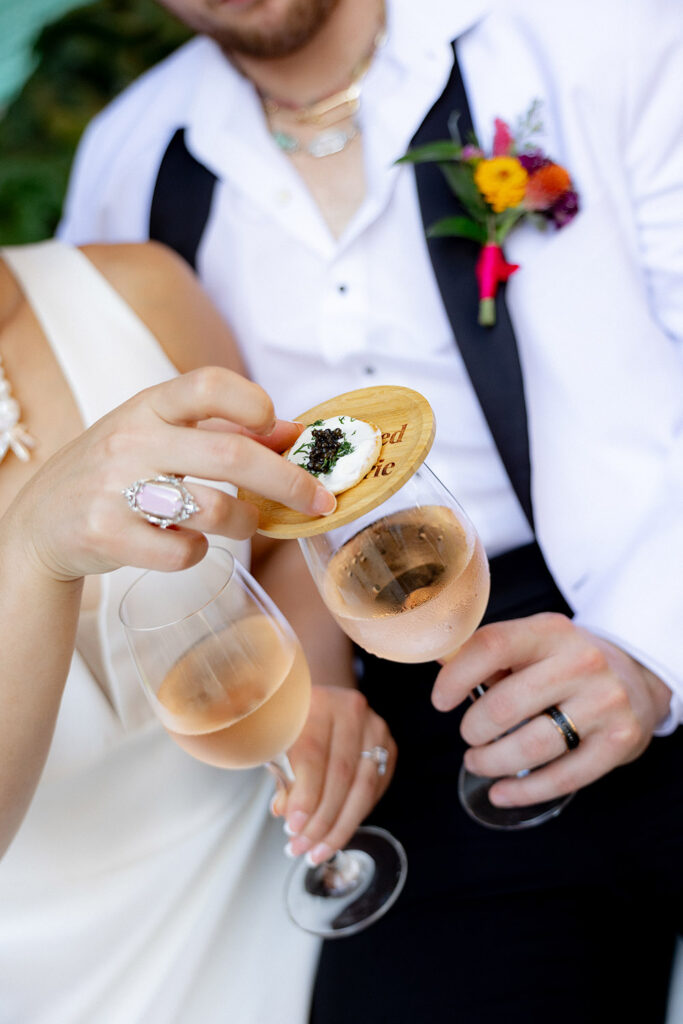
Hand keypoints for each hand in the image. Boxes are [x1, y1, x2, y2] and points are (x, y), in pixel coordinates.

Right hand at [5, 367, 335, 580]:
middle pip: (232, 455)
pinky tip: (189, 544)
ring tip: (244, 523)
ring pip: (214, 508)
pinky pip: (184, 551)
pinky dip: (200, 553)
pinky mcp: (107, 534)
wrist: (42, 521)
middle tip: (319, 501)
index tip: (280, 427)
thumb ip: (225, 429)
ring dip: (247, 523)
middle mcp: (132, 439)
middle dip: (290, 482)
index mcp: (149, 405)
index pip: (208, 384)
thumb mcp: (161, 434)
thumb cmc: (117, 471)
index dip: (253, 402)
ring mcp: (116, 487)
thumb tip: (293, 433)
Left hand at [271, 686, 395, 864]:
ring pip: (362, 787)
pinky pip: (374, 789)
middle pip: (341, 774)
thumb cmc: (294, 723)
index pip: (313, 754)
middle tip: (302, 847)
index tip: (293, 827)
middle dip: (321, 820)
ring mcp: (375, 726)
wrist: (321, 699)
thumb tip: (284, 812)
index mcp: (317, 701)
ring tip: (318, 850)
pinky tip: (337, 832)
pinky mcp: (389, 744)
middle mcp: (351, 709)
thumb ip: (282, 775)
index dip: (304, 795)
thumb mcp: (279, 742)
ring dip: (340, 826)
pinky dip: (355, 815)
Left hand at [431, 612, 671, 806]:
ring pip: (531, 745)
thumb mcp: (532, 643)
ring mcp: (604, 702)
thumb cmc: (564, 663)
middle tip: (469, 735)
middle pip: (506, 705)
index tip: (441, 702)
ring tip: (477, 761)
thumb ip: (486, 654)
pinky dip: (524, 790)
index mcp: (551, 630)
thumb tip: (438, 660)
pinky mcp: (619, 741)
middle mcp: (581, 662)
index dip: (457, 677)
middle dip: (474, 728)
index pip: (493, 646)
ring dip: (492, 761)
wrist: (634, 678)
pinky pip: (563, 777)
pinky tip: (502, 791)